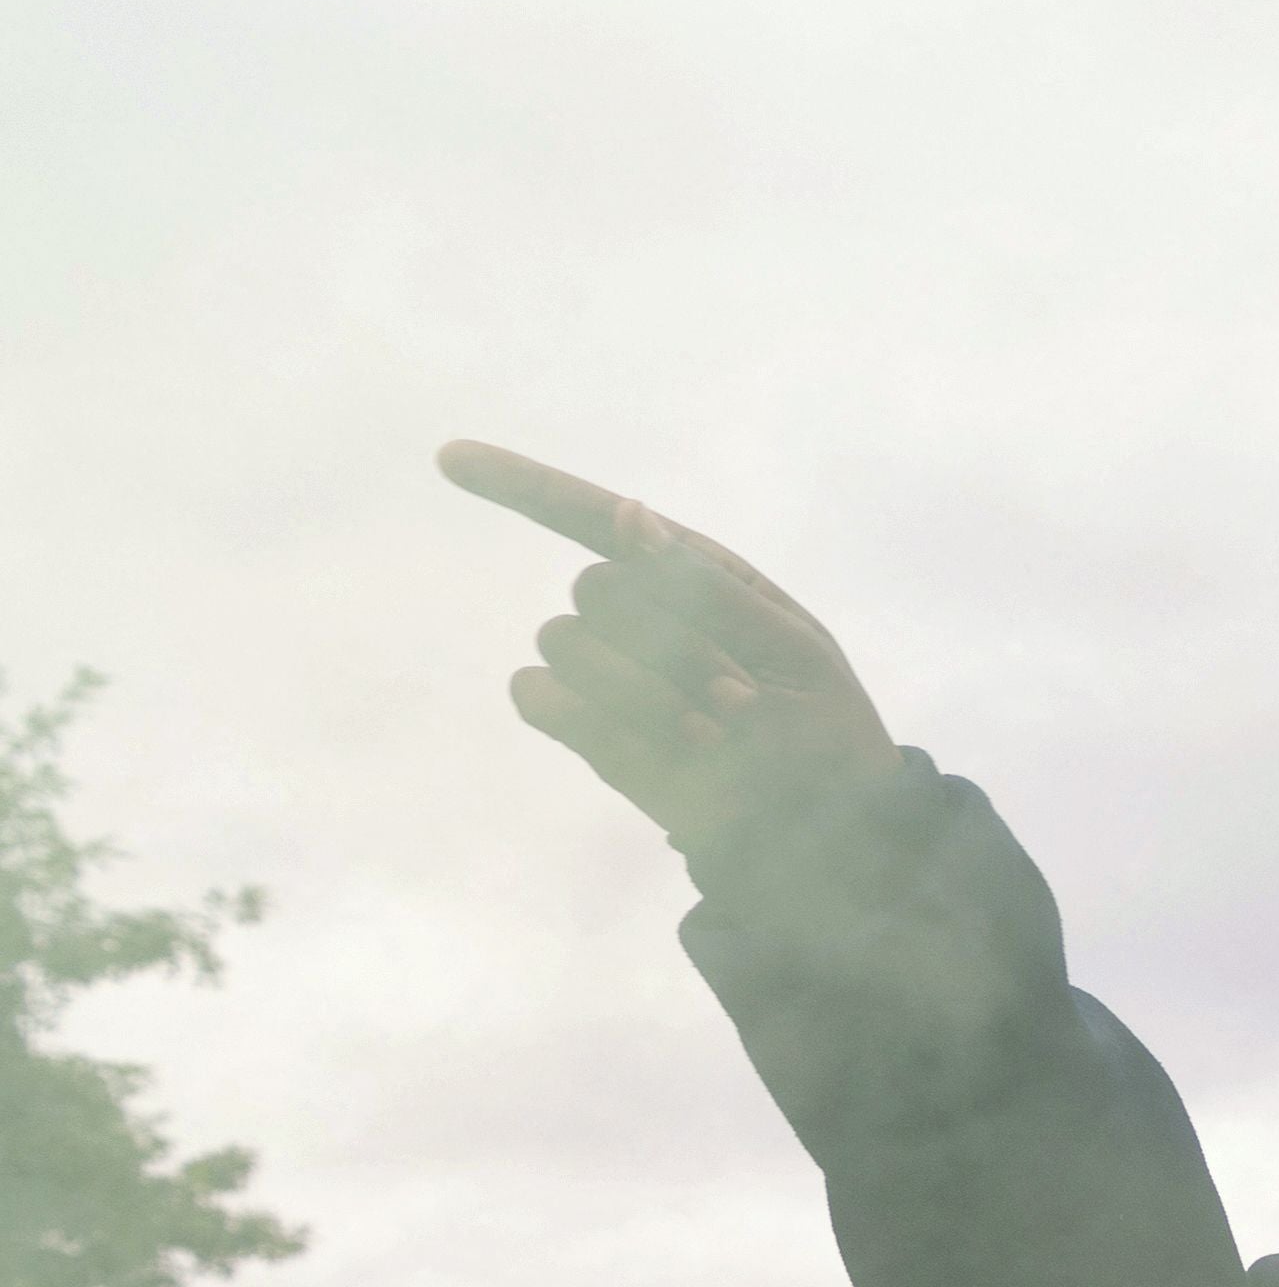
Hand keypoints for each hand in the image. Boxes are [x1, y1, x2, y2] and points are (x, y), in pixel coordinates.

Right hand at [439, 444, 899, 854]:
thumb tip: (629, 514)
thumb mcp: (792, 651)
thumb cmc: (818, 729)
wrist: (815, 826)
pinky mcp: (580, 724)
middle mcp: (639, 612)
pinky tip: (659, 749)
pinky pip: (536, 695)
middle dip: (670, 646)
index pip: (594, 515)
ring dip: (642, 693)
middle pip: (596, 587)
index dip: (522, 483)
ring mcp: (602, 668)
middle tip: (738, 700)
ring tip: (712, 733)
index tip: (451, 459)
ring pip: (565, 643)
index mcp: (697, 574)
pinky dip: (590, 722)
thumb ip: (709, 587)